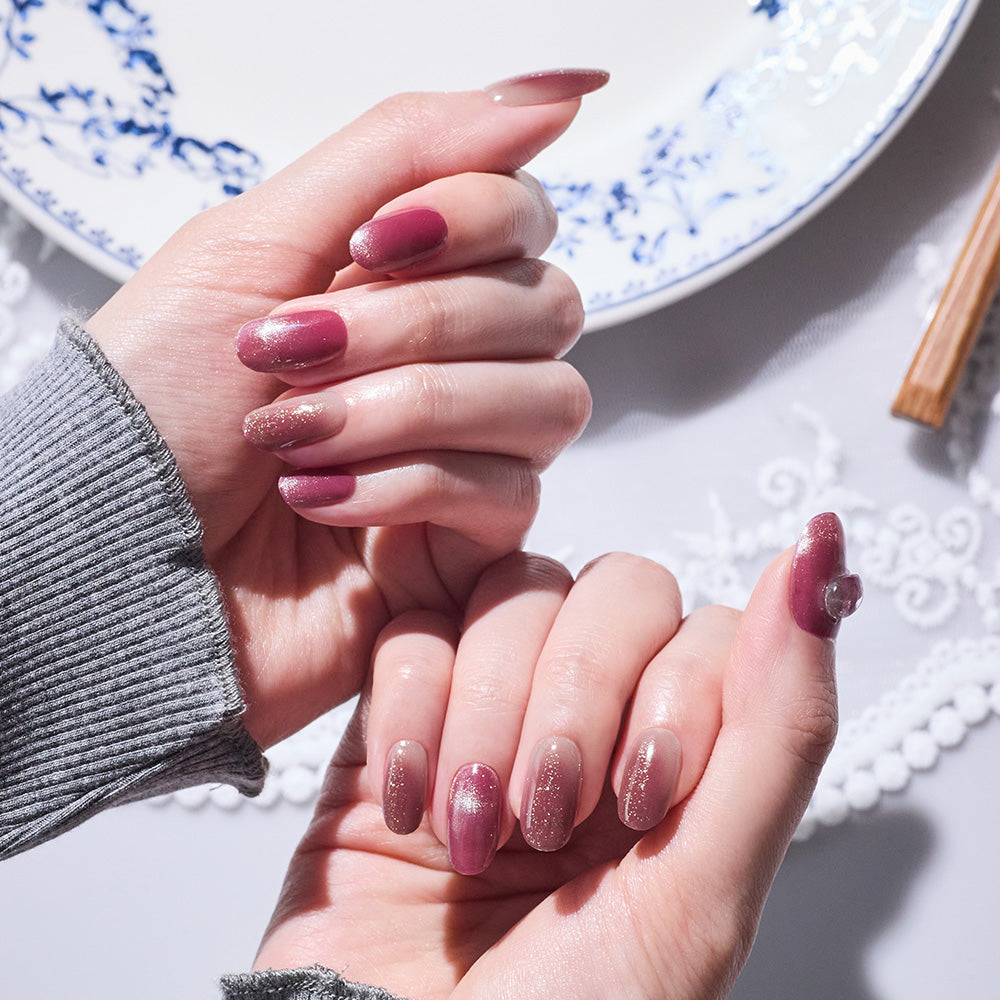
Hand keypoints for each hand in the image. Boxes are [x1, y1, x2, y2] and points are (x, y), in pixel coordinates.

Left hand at [84, 72, 605, 747]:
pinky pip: (508, 493)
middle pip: (545, 306)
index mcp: (408, 277)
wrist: (117, 548)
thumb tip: (552, 93)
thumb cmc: (160, 395)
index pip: (524, 215)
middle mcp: (456, 357)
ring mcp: (471, 450)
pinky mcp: (471, 539)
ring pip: (548, 400)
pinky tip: (317, 498)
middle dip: (415, 325)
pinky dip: (403, 488)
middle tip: (296, 352)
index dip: (472, 218)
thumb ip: (405, 150)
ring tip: (295, 436)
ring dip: (410, 408)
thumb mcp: (256, 239)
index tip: (367, 246)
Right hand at [248, 514, 859, 999]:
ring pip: (515, 595)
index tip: (643, 799)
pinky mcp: (406, 711)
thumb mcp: (699, 895)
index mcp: (683, 762)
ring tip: (474, 829)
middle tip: (547, 815)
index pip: (709, 629)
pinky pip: (413, 634)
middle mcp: (599, 720)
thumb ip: (775, 733)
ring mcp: (499, 705)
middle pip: (615, 592)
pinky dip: (411, 713)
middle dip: (575, 698)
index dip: (677, 692)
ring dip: (490, 713)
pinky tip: (413, 803)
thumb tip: (817, 570)